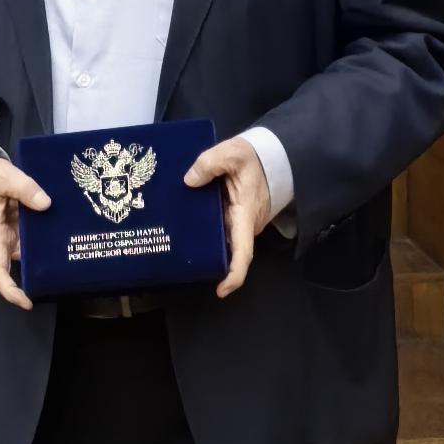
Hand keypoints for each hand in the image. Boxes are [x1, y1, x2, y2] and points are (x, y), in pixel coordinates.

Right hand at [0, 148, 49, 311]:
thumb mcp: (1, 174)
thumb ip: (23, 187)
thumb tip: (46, 204)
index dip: (10, 290)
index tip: (27, 301)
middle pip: (14, 269)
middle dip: (34, 278)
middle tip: (63, 279)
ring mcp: (7, 236)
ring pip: (26, 255)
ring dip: (43, 259)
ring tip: (72, 258)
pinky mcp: (14, 228)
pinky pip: (30, 241)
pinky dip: (44, 242)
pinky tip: (65, 236)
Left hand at [184, 136, 272, 297]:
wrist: (271, 155)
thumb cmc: (255, 157)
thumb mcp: (233, 153)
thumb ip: (211, 163)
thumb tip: (190, 180)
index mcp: (245, 216)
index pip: (243, 252)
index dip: (234, 275)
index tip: (221, 290)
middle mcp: (243, 225)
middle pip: (226, 251)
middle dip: (207, 259)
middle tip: (177, 258)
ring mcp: (239, 222)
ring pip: (221, 240)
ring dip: (203, 243)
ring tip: (173, 241)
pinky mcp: (235, 216)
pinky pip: (220, 229)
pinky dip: (204, 229)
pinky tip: (183, 225)